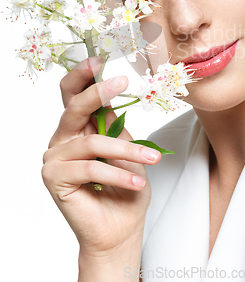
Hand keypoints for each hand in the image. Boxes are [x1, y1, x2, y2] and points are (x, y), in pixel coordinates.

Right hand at [42, 57, 160, 259]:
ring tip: (150, 162)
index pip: (74, 93)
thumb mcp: (127, 148)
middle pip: (74, 106)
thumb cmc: (126, 186)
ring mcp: (55, 157)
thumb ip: (115, 123)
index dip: (84, 74)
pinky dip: (117, 174)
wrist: (121, 228)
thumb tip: (115, 88)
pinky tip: (136, 182)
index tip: (100, 57)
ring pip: (92, 143)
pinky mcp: (53, 178)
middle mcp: (63, 137)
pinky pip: (89, 168)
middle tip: (120, 80)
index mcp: (80, 126)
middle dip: (97, 91)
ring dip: (126, 151)